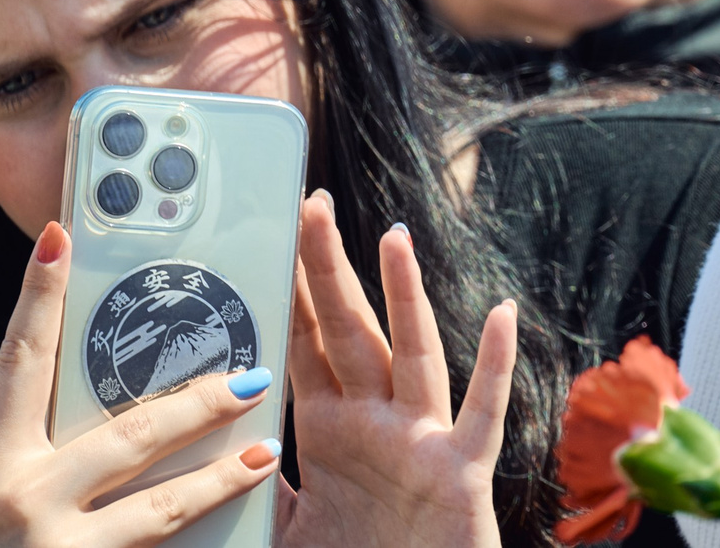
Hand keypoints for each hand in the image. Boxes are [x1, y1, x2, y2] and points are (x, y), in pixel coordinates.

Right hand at [0, 221, 281, 546]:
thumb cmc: (0, 540)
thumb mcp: (2, 484)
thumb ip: (49, 441)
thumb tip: (110, 377)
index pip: (22, 366)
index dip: (40, 301)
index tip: (62, 238)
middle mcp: (19, 500)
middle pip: (125, 437)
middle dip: (197, 407)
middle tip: (252, 376)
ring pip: (158, 509)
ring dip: (219, 479)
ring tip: (268, 452)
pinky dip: (207, 534)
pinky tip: (247, 523)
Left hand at [272, 192, 513, 547]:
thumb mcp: (287, 529)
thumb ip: (259, 486)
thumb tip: (216, 452)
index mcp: (329, 434)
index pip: (303, 346)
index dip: (287, 292)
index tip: (272, 234)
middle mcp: (377, 423)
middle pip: (348, 333)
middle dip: (327, 270)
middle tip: (310, 205)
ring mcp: (422, 441)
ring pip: (412, 355)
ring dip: (405, 297)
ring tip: (394, 238)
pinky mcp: (461, 472)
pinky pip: (481, 412)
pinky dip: (495, 365)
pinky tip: (503, 315)